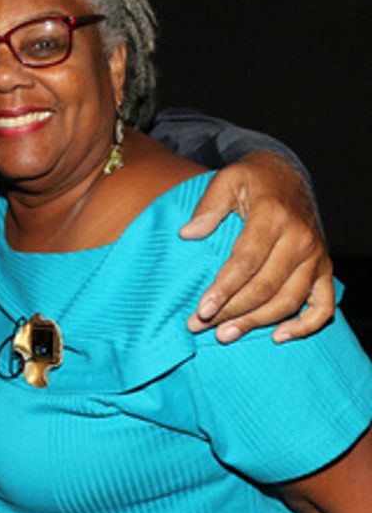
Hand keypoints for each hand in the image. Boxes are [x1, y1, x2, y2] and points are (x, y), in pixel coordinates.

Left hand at [180, 151, 333, 342]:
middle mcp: (300, 239)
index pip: (246, 261)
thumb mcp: (227, 179)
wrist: (287, 176)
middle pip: (265, 286)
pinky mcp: (324, 268)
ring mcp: (315, 256)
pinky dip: (306, 325)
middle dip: (231, 311)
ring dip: (256, 322)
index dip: (224, 288)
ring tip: (224, 334)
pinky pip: (323, 305)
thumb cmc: (252, 181)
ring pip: (288, 300)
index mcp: (273, 216)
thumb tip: (188, 234)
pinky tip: (278, 336)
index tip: (201, 309)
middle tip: (200, 325)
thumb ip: (208, 206)